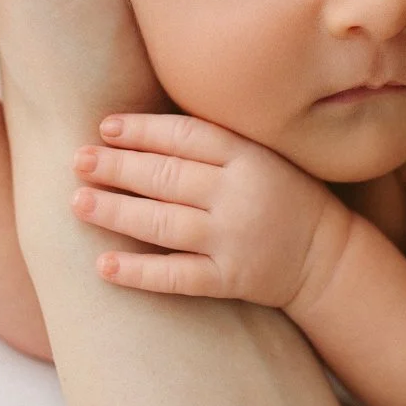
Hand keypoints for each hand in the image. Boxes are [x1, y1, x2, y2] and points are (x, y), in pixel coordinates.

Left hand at [69, 112, 352, 312]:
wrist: (327, 256)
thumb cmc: (283, 196)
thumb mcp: (261, 156)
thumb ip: (214, 142)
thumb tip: (143, 130)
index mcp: (248, 156)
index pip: (186, 136)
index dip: (143, 129)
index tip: (106, 126)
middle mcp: (238, 194)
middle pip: (167, 176)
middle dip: (117, 167)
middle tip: (78, 160)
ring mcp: (233, 238)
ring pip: (164, 222)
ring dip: (116, 211)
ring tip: (78, 202)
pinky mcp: (230, 278)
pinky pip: (177, 276)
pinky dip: (139, 272)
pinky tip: (103, 265)